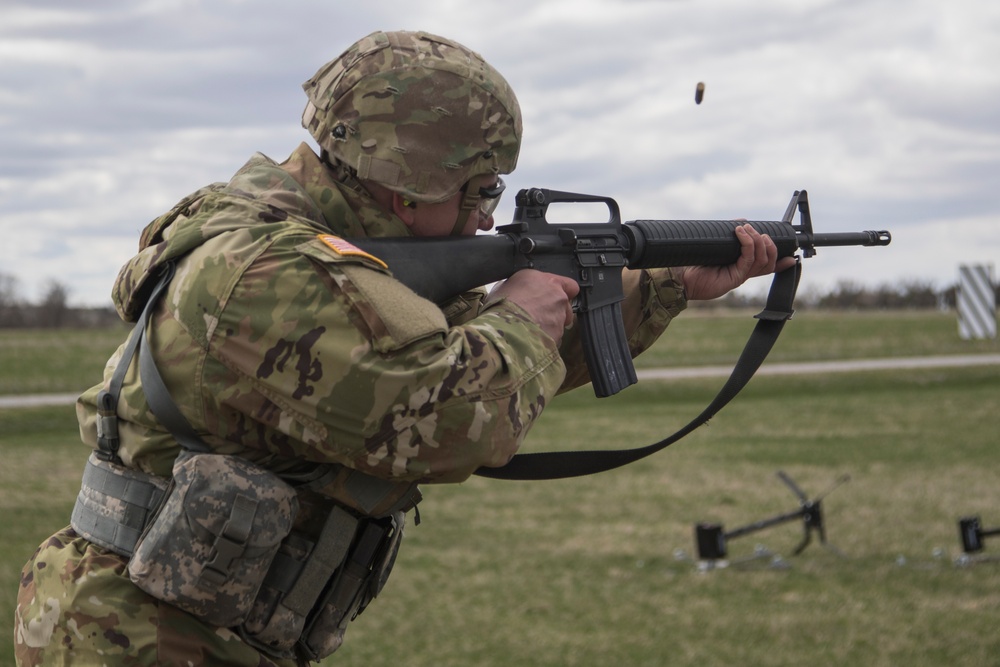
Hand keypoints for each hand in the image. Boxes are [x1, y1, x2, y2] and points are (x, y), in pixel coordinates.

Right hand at [484, 269, 579, 342]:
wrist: (503, 328)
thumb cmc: (500, 306)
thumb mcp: (504, 286)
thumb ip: (520, 287)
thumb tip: (517, 291)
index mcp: (545, 280)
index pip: (569, 285)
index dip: (562, 293)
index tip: (554, 298)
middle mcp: (558, 296)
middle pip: (565, 306)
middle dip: (555, 312)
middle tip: (537, 316)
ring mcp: (560, 317)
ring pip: (560, 323)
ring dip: (550, 326)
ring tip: (530, 330)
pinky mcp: (558, 335)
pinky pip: (554, 338)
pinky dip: (545, 340)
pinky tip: (531, 340)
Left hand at [680, 224, 797, 300]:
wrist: (681, 278)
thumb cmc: (696, 262)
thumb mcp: (717, 245)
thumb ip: (730, 234)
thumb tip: (743, 221)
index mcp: (741, 267)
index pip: (766, 266)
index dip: (780, 262)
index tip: (791, 256)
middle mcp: (743, 273)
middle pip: (769, 261)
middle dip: (769, 243)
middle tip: (757, 230)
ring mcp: (740, 276)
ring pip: (762, 259)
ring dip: (757, 240)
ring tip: (746, 229)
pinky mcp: (735, 277)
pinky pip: (748, 259)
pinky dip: (748, 244)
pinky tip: (741, 233)